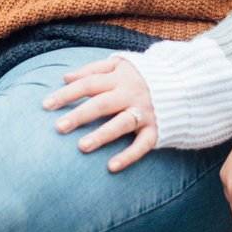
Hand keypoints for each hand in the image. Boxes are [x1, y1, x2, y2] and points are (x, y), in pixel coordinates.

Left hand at [42, 58, 156, 172]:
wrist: (185, 83)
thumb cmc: (143, 75)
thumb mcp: (120, 65)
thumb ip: (93, 69)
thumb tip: (65, 77)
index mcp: (120, 77)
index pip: (88, 83)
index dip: (67, 94)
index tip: (45, 105)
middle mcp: (131, 93)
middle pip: (102, 103)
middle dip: (79, 115)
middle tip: (58, 128)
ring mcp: (145, 111)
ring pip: (121, 123)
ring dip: (102, 135)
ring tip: (82, 147)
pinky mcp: (157, 129)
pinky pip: (143, 144)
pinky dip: (129, 156)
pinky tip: (111, 167)